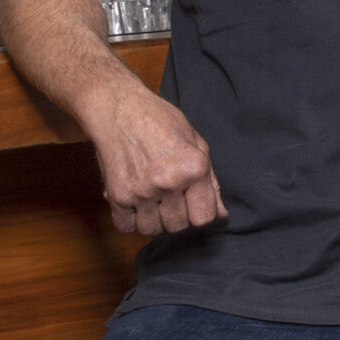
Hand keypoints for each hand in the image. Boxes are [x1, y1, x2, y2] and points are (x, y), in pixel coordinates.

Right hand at [85, 75, 226, 238]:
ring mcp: (141, 190)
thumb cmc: (160, 122)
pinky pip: (127, 227)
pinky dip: (131, 220)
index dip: (199, 212)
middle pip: (178, 226)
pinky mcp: (117, 195)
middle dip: (176, 216)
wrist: (118, 109)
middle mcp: (168, 182)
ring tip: (152, 200)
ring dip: (154, 220)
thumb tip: (222, 215)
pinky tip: (135, 203)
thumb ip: (211, 182)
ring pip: (153, 230)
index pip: (203, 218)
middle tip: (170, 197)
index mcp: (193, 168)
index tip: (192, 202)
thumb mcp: (196, 144)